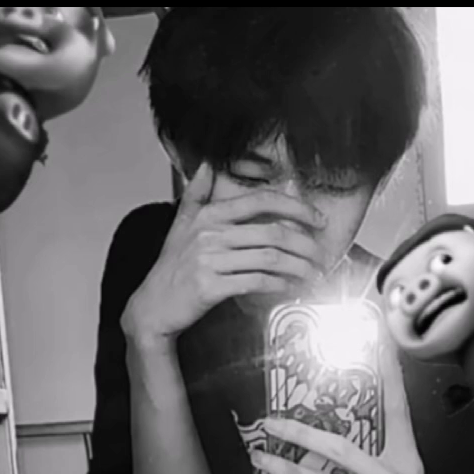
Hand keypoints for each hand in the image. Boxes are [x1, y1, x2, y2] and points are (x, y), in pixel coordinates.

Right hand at [121, 164, 326, 346]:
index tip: (317, 219)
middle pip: (272, 232)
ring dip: (298, 268)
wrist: (152, 308)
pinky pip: (256, 282)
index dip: (295, 208)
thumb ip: (196, 194)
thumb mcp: (180, 225)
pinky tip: (290, 288)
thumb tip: (206, 165)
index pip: (260, 201)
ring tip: (312, 275)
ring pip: (269, 258)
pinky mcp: (211, 287)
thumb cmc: (171, 269)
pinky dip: (279, 286)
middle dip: (305, 245)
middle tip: (321, 255)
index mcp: (209, 215)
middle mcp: (210, 234)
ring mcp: (209, 260)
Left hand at [252, 333, 438, 473]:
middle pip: (341, 445)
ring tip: (260, 462)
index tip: (377, 343)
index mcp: (406, 459)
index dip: (388, 376)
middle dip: (300, 431)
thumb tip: (321, 448)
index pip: (396, 410)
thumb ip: (365, 467)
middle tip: (270, 422)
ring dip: (286, 472)